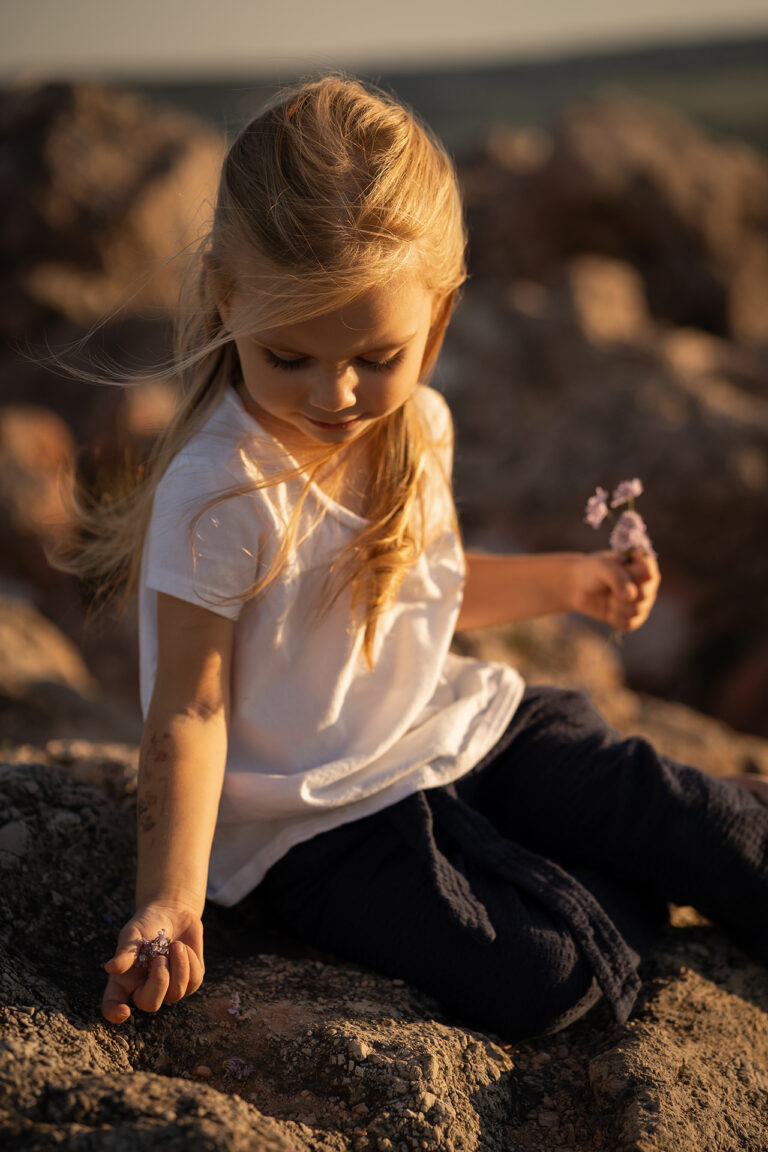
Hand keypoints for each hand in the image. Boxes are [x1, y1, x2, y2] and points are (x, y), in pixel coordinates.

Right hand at [102, 901, 204, 1023]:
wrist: (173, 912)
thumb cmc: (148, 924)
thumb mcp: (133, 933)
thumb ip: (125, 952)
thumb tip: (110, 968)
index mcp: (124, 980)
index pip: (112, 1005)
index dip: (114, 1013)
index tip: (124, 1012)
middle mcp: (144, 989)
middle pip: (150, 1004)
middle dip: (159, 981)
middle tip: (160, 957)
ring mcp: (168, 989)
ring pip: (176, 993)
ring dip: (178, 966)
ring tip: (175, 945)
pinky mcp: (189, 982)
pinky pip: (194, 981)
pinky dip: (190, 961)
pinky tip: (183, 948)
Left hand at [568, 550, 659, 631]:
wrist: (579, 587)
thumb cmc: (593, 571)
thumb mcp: (602, 567)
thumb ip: (617, 577)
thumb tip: (631, 596)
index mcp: (644, 565)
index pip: (647, 574)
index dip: (630, 577)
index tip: (617, 573)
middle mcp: (647, 584)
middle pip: (643, 595)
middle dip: (620, 594)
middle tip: (609, 588)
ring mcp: (642, 602)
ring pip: (636, 611)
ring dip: (616, 606)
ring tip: (608, 598)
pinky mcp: (634, 618)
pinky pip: (629, 624)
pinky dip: (615, 619)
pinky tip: (609, 610)